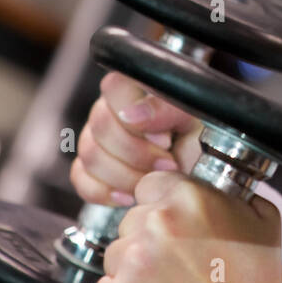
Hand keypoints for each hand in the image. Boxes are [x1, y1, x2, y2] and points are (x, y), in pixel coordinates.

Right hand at [72, 71, 203, 207]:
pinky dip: (105, 192)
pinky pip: (81, 179)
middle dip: (137, 154)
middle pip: (100, 127)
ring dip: (126, 176)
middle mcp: (109, 110)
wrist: (199, 171)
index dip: (136, 118)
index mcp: (133, 88)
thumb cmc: (199, 138)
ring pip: (90, 156)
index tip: (164, 139)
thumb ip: (166, 108)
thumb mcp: (193, 117)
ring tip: (153, 180)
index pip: (113, 87)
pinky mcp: (90, 169)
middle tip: (167, 164)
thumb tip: (132, 114)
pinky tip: (130, 195)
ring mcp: (96, 139)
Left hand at [91, 169, 281, 282]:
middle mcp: (157, 224)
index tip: (174, 227)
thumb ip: (232, 195)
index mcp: (190, 198)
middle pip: (132, 219)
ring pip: (116, 253)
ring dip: (134, 269)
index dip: (163, 207)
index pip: (151, 185)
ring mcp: (133, 262)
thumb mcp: (264, 222)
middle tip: (178, 266)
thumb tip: (214, 188)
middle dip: (149, 239)